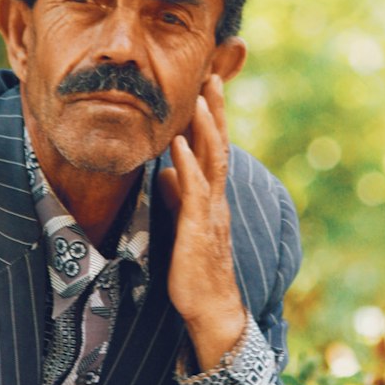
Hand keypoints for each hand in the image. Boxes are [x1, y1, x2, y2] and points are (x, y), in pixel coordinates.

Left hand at [157, 75, 246, 372]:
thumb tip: (166, 174)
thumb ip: (177, 198)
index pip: (213, 149)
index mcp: (211, 197)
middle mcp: (216, 198)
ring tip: (199, 97)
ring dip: (205, 127)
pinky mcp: (199, 228)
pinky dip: (187, 163)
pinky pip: (195, 190)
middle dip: (215, 111)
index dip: (210, 119)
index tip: (206, 88)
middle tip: (213, 76)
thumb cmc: (195, 270)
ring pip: (212, 161)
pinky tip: (178, 143)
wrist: (210, 308)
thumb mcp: (182, 225)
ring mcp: (211, 212)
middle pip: (218, 145)